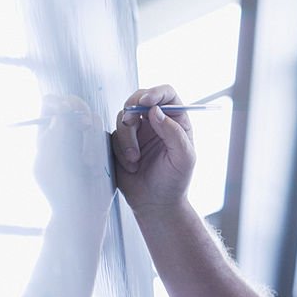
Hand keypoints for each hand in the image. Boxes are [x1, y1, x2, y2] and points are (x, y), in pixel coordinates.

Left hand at [33, 94, 113, 220]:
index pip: (51, 105)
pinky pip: (104, 136)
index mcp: (48, 135)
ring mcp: (85, 141)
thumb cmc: (61, 187)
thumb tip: (62, 103)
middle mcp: (67, 135)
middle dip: (81, 116)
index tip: (68, 108)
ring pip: (93, 121)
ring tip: (87, 162)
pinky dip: (99, 148)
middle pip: (75, 108)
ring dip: (90, 138)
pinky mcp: (102, 148)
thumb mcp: (54, 156)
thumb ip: (58, 128)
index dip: (60, 101)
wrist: (81, 212)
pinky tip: (94, 166)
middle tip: (83, 128)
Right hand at [112, 85, 195, 216]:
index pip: (167, 94)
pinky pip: (113, 136)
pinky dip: (120, 150)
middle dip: (132, 109)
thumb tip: (155, 110)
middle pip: (139, 99)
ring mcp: (137, 131)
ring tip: (135, 160)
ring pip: (123, 118)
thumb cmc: (175, 181)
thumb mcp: (183, 157)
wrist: (156, 204)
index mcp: (176, 120)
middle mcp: (155, 122)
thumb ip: (173, 132)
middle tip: (131, 123)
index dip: (155, 93)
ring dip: (127, 138)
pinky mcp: (121, 143)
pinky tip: (130, 166)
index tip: (145, 102)